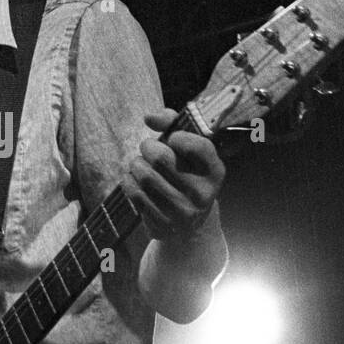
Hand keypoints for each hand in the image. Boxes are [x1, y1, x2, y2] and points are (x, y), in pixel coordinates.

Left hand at [123, 108, 225, 242]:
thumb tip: (149, 117)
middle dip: (148, 147)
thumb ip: (173, 125)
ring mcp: (183, 211)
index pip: (199, 146)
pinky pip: (136, 195)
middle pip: (162, 158)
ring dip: (136, 164)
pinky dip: (129, 181)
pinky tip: (133, 178)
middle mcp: (203, 193)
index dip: (179, 137)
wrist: (189, 225)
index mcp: (215, 172)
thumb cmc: (186, 175)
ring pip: (146, 176)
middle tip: (147, 147)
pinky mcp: (163, 224)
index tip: (172, 138)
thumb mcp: (189, 153)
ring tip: (139, 163)